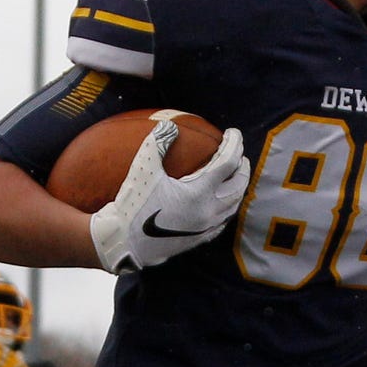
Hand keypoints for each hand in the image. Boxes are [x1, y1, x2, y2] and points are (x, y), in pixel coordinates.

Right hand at [89, 115, 248, 272]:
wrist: (124, 241)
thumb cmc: (132, 204)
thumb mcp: (142, 168)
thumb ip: (157, 143)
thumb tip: (169, 125)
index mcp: (199, 192)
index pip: (228, 162)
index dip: (234, 144)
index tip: (233, 132)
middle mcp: (208, 211)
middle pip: (238, 185)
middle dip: (242, 166)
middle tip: (239, 153)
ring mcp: (206, 227)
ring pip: (234, 205)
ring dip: (238, 187)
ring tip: (234, 175)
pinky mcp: (199, 239)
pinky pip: (223, 221)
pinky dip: (229, 206)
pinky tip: (222, 202)